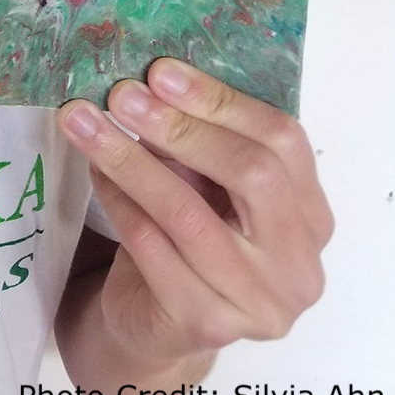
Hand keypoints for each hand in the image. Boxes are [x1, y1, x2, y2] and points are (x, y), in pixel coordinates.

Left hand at [57, 58, 334, 367]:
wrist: (155, 319)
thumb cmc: (186, 234)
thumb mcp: (202, 180)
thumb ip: (194, 135)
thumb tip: (149, 76)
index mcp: (310, 213)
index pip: (284, 141)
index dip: (221, 100)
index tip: (161, 70)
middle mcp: (298, 263)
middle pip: (253, 175)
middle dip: (181, 127)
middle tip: (122, 95)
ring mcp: (258, 302)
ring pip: (189, 215)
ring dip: (130, 160)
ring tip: (85, 123)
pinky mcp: (205, 324)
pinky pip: (151, 247)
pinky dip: (117, 200)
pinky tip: (94, 171)